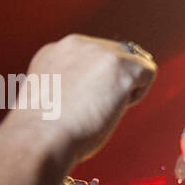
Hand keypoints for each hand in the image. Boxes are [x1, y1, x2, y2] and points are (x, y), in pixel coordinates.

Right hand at [5, 34, 155, 166]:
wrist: (36, 141)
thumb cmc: (44, 132)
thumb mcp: (50, 96)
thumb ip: (72, 82)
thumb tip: (102, 87)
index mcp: (56, 51)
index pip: (93, 58)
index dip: (94, 84)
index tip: (78, 105)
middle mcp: (77, 44)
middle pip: (116, 56)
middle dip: (112, 82)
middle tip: (89, 109)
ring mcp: (100, 51)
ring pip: (133, 63)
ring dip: (125, 88)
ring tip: (99, 109)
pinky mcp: (121, 64)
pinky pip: (148, 72)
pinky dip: (138, 94)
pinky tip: (113, 108)